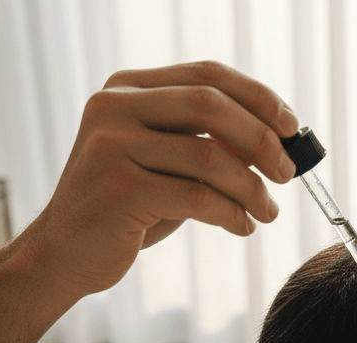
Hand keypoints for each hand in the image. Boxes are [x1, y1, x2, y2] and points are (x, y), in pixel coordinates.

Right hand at [22, 60, 299, 297]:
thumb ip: (208, 145)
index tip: (292, 126)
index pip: (206, 75)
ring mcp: (111, 146)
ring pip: (209, 155)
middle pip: (211, 105)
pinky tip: (242, 226)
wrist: (64, 254)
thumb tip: (278, 142)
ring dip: (252, 186)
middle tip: (287, 172)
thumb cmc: (125, 211)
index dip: (258, 96)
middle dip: (262, 139)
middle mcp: (113, 107)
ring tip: (267, 211)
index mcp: (126, 89)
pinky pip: (198, 197)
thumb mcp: (167, 165)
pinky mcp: (118, 189)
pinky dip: (232, 213)